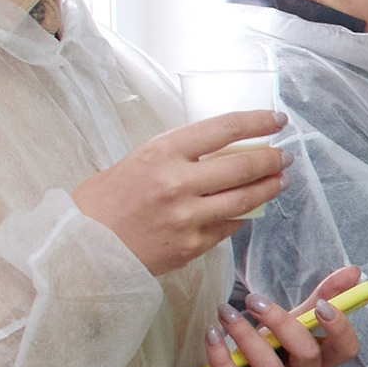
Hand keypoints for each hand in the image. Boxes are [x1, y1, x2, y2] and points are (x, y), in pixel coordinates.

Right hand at [74, 111, 288, 276]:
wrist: (83, 246)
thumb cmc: (106, 200)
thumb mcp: (139, 160)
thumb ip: (178, 155)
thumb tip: (221, 150)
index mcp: (161, 152)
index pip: (223, 129)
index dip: (257, 122)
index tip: (276, 120)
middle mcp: (177, 183)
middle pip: (242, 166)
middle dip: (271, 159)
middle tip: (284, 155)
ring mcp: (187, 216)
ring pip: (244, 199)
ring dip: (269, 188)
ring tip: (280, 180)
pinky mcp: (192, 245)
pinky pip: (229, 227)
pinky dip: (242, 216)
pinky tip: (250, 210)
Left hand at [202, 264, 364, 366]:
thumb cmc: (269, 355)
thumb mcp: (292, 328)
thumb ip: (320, 299)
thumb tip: (354, 271)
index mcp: (320, 363)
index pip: (346, 349)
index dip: (339, 328)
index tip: (320, 305)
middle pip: (307, 354)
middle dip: (281, 322)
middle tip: (254, 301)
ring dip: (245, 335)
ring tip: (225, 312)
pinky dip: (221, 356)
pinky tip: (211, 335)